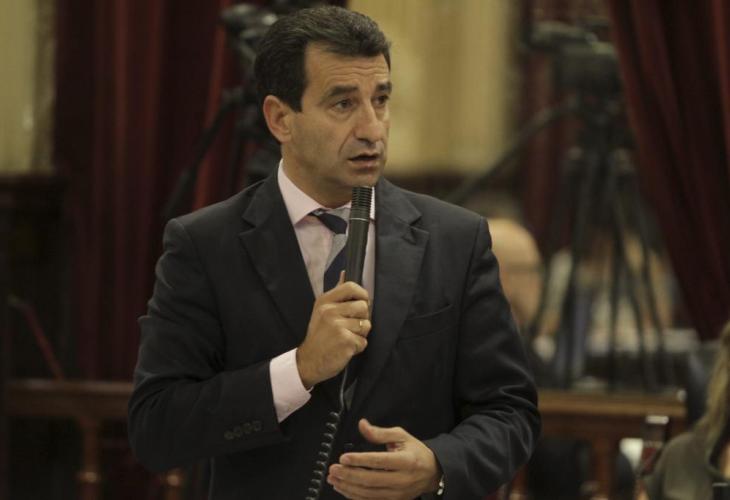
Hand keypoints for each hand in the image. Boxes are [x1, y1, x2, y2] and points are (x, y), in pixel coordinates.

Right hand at [297, 273, 370, 387]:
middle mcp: (330, 311)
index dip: (362, 295)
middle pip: (364, 307)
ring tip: (346, 338)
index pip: (351, 287)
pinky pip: (364, 341)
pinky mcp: (345, 341)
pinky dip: (358, 347)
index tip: (362, 303)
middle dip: (362, 318)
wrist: (308, 361)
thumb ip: (336, 295)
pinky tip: (345, 348)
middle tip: (349, 327)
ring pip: (366, 325)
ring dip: (360, 335)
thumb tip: (344, 273)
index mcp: (325, 301)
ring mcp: (338, 326)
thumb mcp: (321, 311)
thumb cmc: (319, 336)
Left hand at [327, 419, 441, 499]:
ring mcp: (398, 493)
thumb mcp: (402, 436)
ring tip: (334, 479)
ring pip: (369, 494)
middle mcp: (402, 479)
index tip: (344, 457)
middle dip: (349, 475)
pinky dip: (355, 496)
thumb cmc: (416, 452)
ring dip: (348, 487)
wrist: (432, 473)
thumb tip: (362, 425)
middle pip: (371, 480)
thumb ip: (380, 433)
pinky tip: (344, 488)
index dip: (360, 460)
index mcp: (406, 461)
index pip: (379, 461)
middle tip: (333, 469)